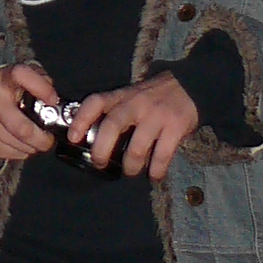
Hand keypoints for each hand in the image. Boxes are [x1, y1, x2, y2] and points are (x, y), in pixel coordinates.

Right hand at [0, 59, 67, 162]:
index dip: (41, 89)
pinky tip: (21, 143)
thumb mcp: (29, 76)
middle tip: (49, 139)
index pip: (22, 76)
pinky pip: (9, 153)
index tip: (53, 100)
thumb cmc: (12, 89)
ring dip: (32, 147)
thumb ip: (43, 83)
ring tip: (35, 140)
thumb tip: (56, 104)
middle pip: (23, 128)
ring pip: (18, 144)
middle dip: (42, 139)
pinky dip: (20, 152)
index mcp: (5, 78)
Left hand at [73, 71, 202, 180]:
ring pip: (137, 145)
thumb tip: (92, 137)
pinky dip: (157, 169)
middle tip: (99, 163)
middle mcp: (136, 104)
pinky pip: (163, 153)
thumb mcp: (131, 96)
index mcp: (121, 96)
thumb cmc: (154, 96)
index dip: (81, 119)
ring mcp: (156, 115)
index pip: (95, 102)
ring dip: (131, 165)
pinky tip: (154, 176)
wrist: (190, 85)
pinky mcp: (175, 127)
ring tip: (130, 172)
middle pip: (112, 125)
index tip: (72, 137)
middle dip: (102, 148)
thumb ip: (115, 111)